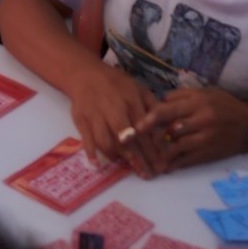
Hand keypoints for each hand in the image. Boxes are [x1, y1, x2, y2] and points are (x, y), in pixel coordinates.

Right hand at [65, 62, 164, 176]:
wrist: (85, 74)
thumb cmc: (116, 84)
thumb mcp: (138, 88)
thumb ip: (152, 107)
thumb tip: (166, 128)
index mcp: (130, 100)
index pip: (143, 129)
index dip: (152, 149)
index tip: (160, 165)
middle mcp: (113, 108)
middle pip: (126, 138)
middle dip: (138, 158)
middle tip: (146, 174)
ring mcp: (95, 114)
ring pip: (106, 140)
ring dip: (118, 157)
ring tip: (129, 168)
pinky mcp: (81, 119)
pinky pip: (86, 138)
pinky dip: (91, 153)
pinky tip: (98, 166)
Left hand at [138, 87, 247, 171]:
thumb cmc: (223, 105)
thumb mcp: (204, 92)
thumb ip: (180, 96)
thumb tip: (158, 102)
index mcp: (197, 102)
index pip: (167, 111)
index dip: (149, 120)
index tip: (136, 127)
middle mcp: (201, 119)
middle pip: (169, 131)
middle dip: (153, 138)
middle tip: (138, 143)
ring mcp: (206, 138)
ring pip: (177, 147)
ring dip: (161, 153)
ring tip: (150, 156)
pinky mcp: (210, 153)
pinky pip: (189, 160)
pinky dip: (175, 164)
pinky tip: (166, 166)